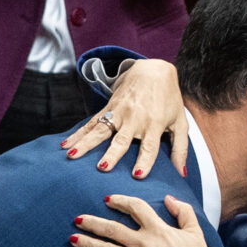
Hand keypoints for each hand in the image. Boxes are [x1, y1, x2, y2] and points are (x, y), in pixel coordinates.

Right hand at [63, 57, 187, 178]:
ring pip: (100, 131)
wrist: (153, 71)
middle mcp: (134, 119)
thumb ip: (180, 149)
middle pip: (121, 140)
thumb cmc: (169, 100)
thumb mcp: (180, 122)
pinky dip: (78, 134)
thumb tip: (181, 174)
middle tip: (102, 167)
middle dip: (112, 153)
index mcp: (154, 124)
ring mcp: (119, 113)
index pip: (150, 146)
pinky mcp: (108, 108)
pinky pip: (91, 123)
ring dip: (86, 144)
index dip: (145, 160)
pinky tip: (65, 144)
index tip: (137, 175)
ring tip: (72, 156)